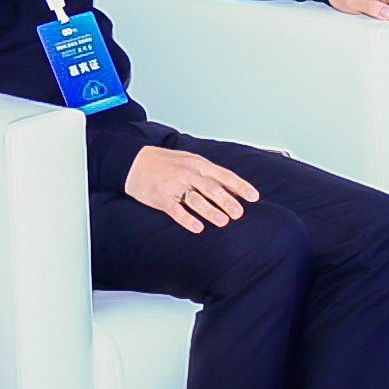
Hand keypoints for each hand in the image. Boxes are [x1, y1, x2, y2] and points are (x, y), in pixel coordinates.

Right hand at [127, 144, 259, 233]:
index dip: (241, 186)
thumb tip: (233, 188)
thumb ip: (210, 174)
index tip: (254, 197)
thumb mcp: (190, 161)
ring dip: (210, 211)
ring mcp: (174, 184)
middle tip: (239, 213)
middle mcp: (188, 173)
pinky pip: (176, 209)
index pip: (225, 175)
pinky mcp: (161, 197)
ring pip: (196, 199)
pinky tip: (197, 228)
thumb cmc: (166, 163)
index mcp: (199, 164)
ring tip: (223, 222)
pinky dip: (187, 219)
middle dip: (227, 201)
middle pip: (212, 188)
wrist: (134, 162)